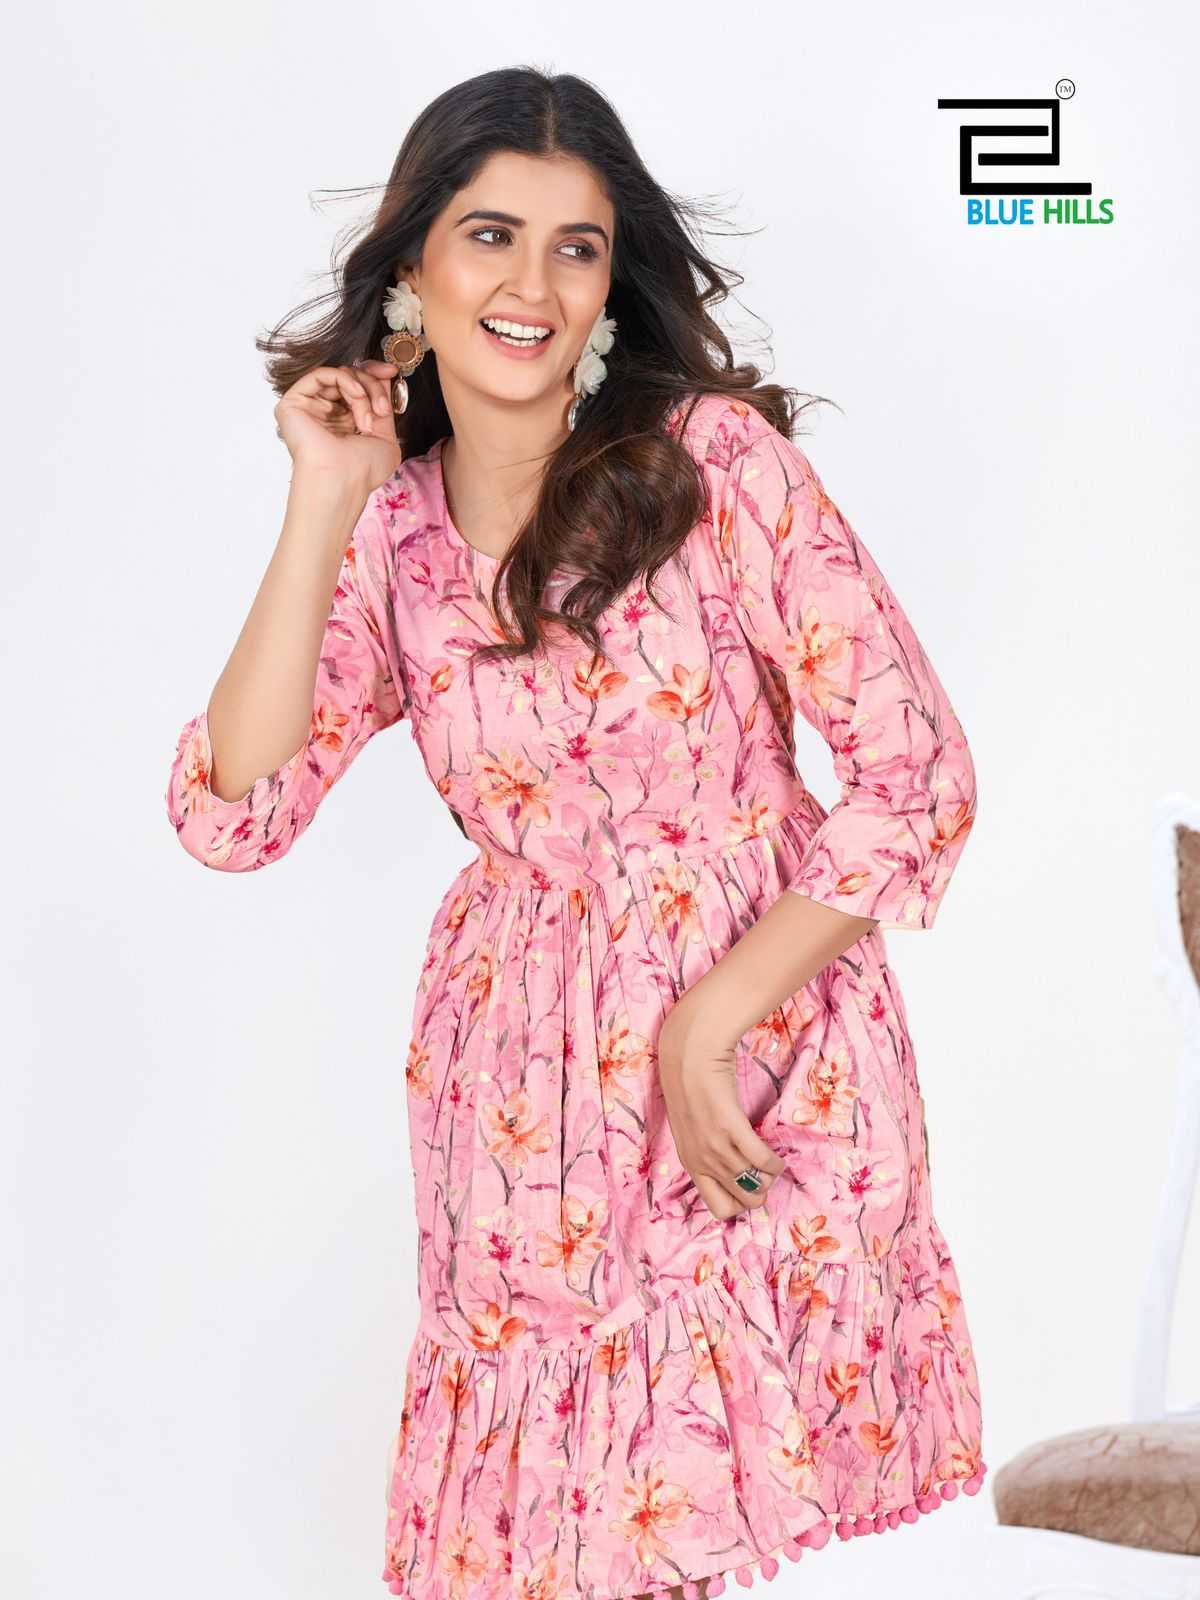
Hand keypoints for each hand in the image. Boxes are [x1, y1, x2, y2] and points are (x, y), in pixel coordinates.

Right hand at [273, 359, 403, 491]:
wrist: (344, 480)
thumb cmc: (364, 470)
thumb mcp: (386, 435)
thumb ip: (383, 405)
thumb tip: (385, 374)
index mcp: (343, 421)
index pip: (356, 385)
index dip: (374, 375)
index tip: (391, 371)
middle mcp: (325, 413)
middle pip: (350, 377)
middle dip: (372, 386)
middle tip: (383, 408)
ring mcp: (308, 407)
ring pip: (339, 376)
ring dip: (362, 390)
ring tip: (368, 419)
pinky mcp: (293, 403)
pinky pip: (321, 374)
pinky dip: (345, 380)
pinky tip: (357, 396)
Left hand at [655, 999, 786, 1219]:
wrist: (688, 1054)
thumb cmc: (690, 1086)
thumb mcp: (691, 1129)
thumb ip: (706, 1149)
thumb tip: (731, 1166)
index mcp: (691, 1164)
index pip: (720, 1208)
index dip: (740, 1202)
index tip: (748, 1184)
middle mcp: (702, 1161)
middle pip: (744, 1201)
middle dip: (760, 1192)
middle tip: (764, 1174)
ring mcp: (715, 1147)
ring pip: (755, 1185)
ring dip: (770, 1177)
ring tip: (772, 1163)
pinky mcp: (730, 1127)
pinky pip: (762, 1160)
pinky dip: (775, 1163)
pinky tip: (776, 1156)